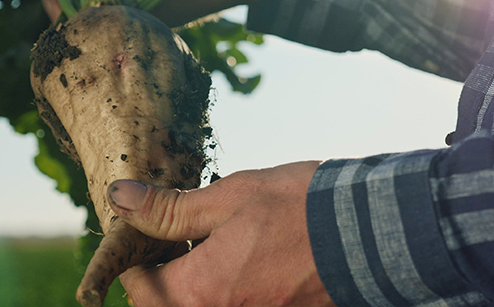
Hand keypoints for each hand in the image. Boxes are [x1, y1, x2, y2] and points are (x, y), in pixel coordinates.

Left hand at [107, 162, 335, 306]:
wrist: (373, 233)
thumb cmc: (301, 208)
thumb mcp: (229, 197)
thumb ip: (171, 208)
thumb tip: (120, 198)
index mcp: (200, 291)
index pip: (141, 287)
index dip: (137, 253)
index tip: (149, 224)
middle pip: (168, 304)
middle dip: (165, 270)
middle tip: (179, 229)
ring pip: (200, 304)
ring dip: (194, 277)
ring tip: (211, 236)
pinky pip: (233, 305)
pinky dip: (225, 284)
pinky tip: (242, 252)